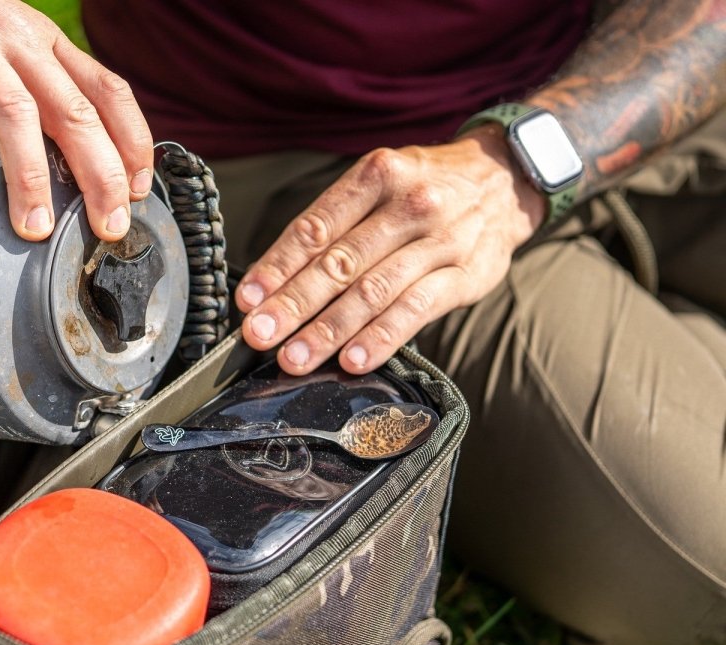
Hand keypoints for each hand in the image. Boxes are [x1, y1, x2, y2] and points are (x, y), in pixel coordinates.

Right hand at [0, 0, 152, 242]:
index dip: (131, 139)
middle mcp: (16, 40)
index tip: (142, 188)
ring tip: (33, 231)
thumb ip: (17, 100)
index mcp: (42, 43)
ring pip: (13, 113)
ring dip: (28, 177)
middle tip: (110, 226)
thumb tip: (29, 177)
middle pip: (74, 110)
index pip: (106, 89)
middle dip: (101, 173)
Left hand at [234, 127, 546, 374]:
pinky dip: (382, 338)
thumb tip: (275, 281)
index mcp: (377, 175)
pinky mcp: (467, 274)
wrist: (506, 178)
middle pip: (339, 262)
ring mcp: (441, 240)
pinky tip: (353, 360)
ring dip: (328, 330)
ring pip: (374, 291)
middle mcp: (409, 203)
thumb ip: (334, 224)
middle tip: (259, 336)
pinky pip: (417, 310)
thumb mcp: (380, 183)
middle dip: (292, 305)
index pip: (315, 228)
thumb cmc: (424, 187)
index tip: (247, 300)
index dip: (277, 267)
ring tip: (295, 358)